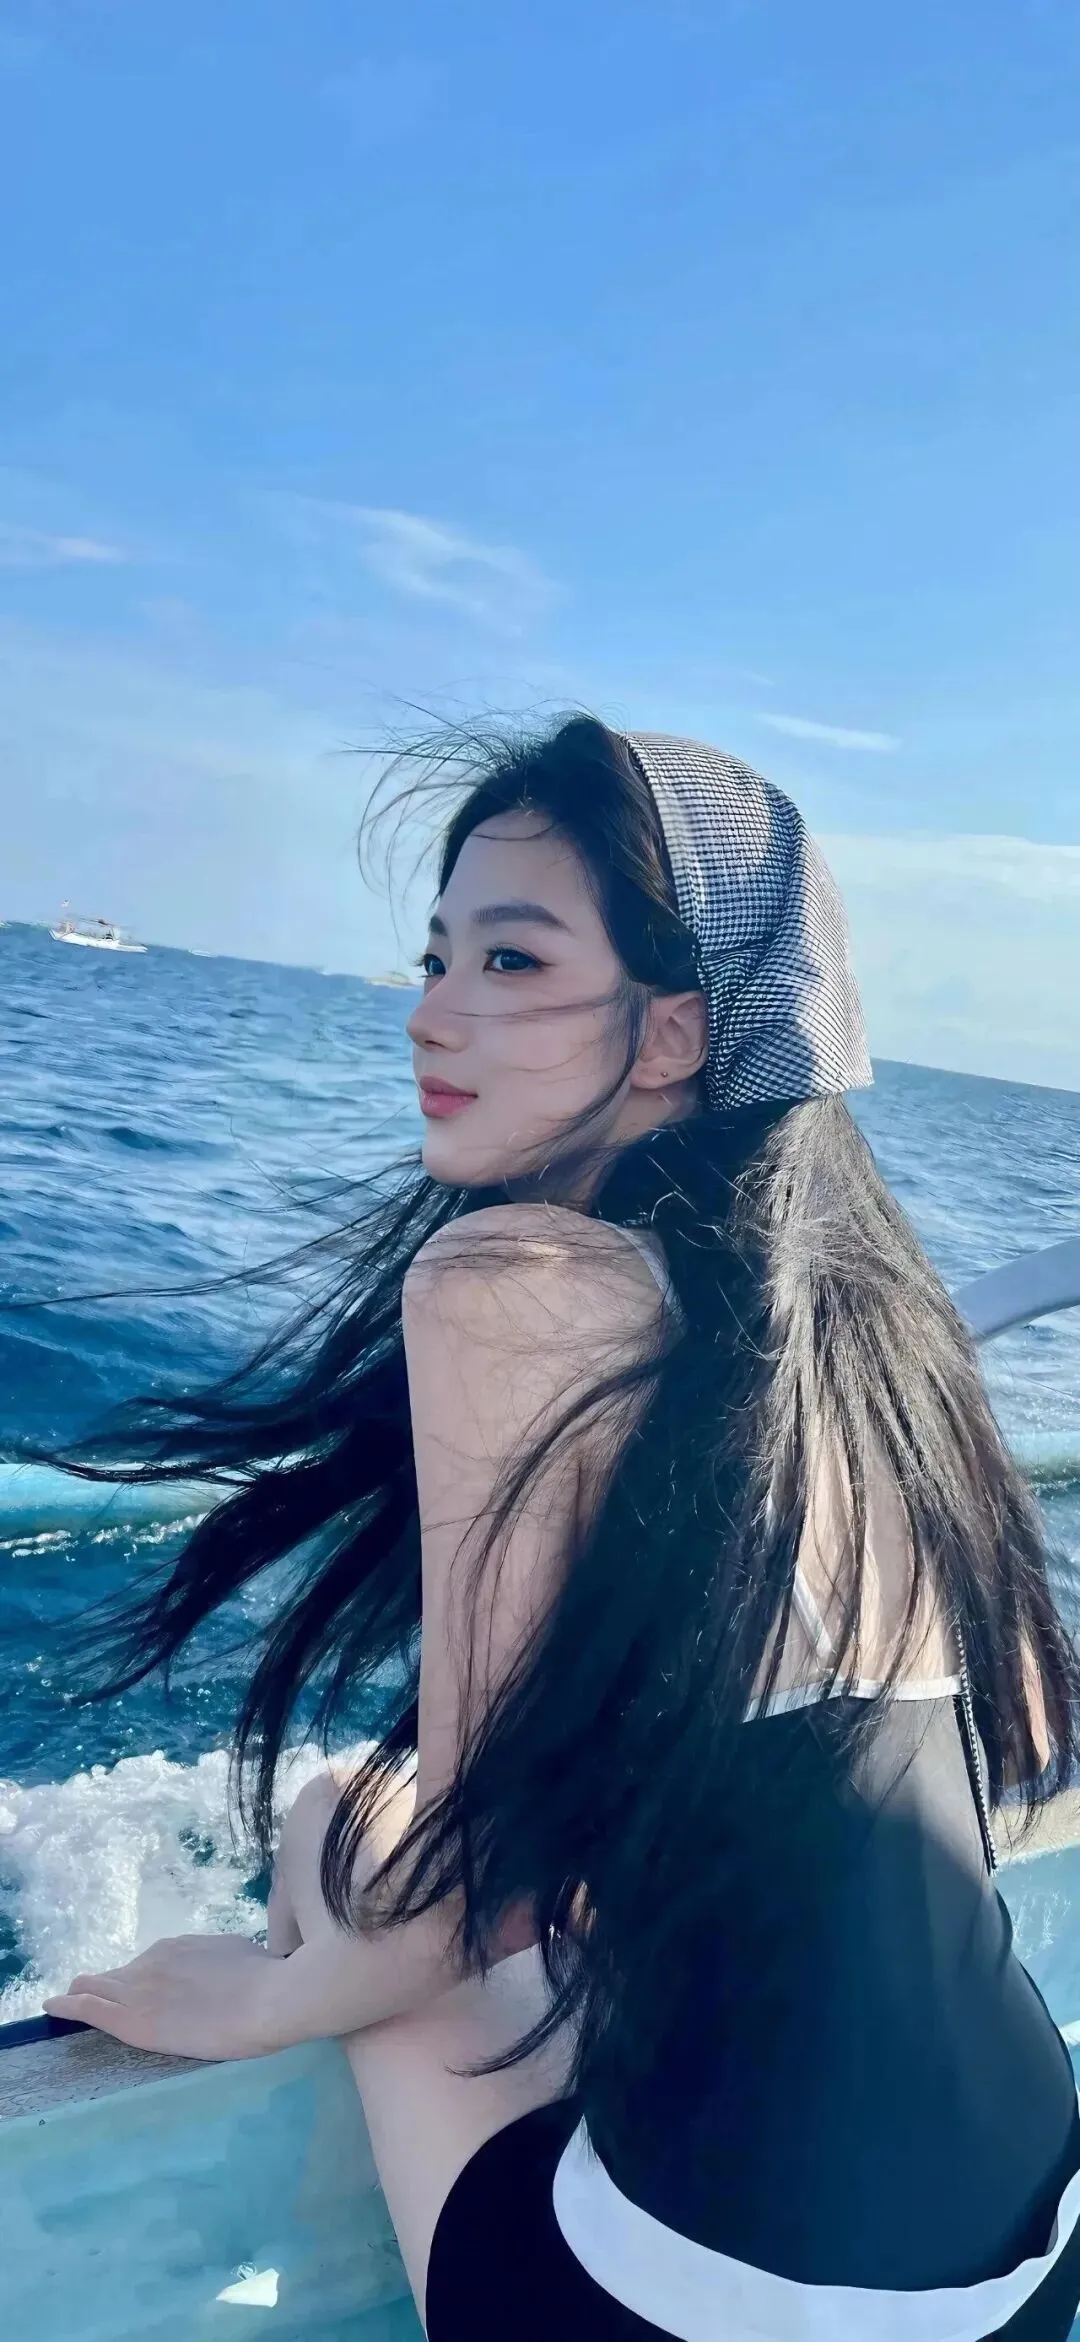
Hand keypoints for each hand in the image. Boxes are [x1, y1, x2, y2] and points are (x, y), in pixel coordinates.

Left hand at [43, 1932, 289, 2061]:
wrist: (269, 1999)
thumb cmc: (267, 1980)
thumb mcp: (237, 1957)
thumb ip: (217, 1963)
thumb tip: (222, 1968)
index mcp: (178, 1949)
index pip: (144, 1967)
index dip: (134, 1981)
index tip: (133, 1992)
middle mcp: (153, 1962)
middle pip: (114, 1975)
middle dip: (101, 1986)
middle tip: (92, 1998)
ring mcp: (140, 1988)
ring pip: (96, 1987)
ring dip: (84, 1994)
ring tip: (68, 2002)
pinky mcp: (133, 2019)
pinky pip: (90, 2006)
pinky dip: (69, 2005)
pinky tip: (53, 2006)